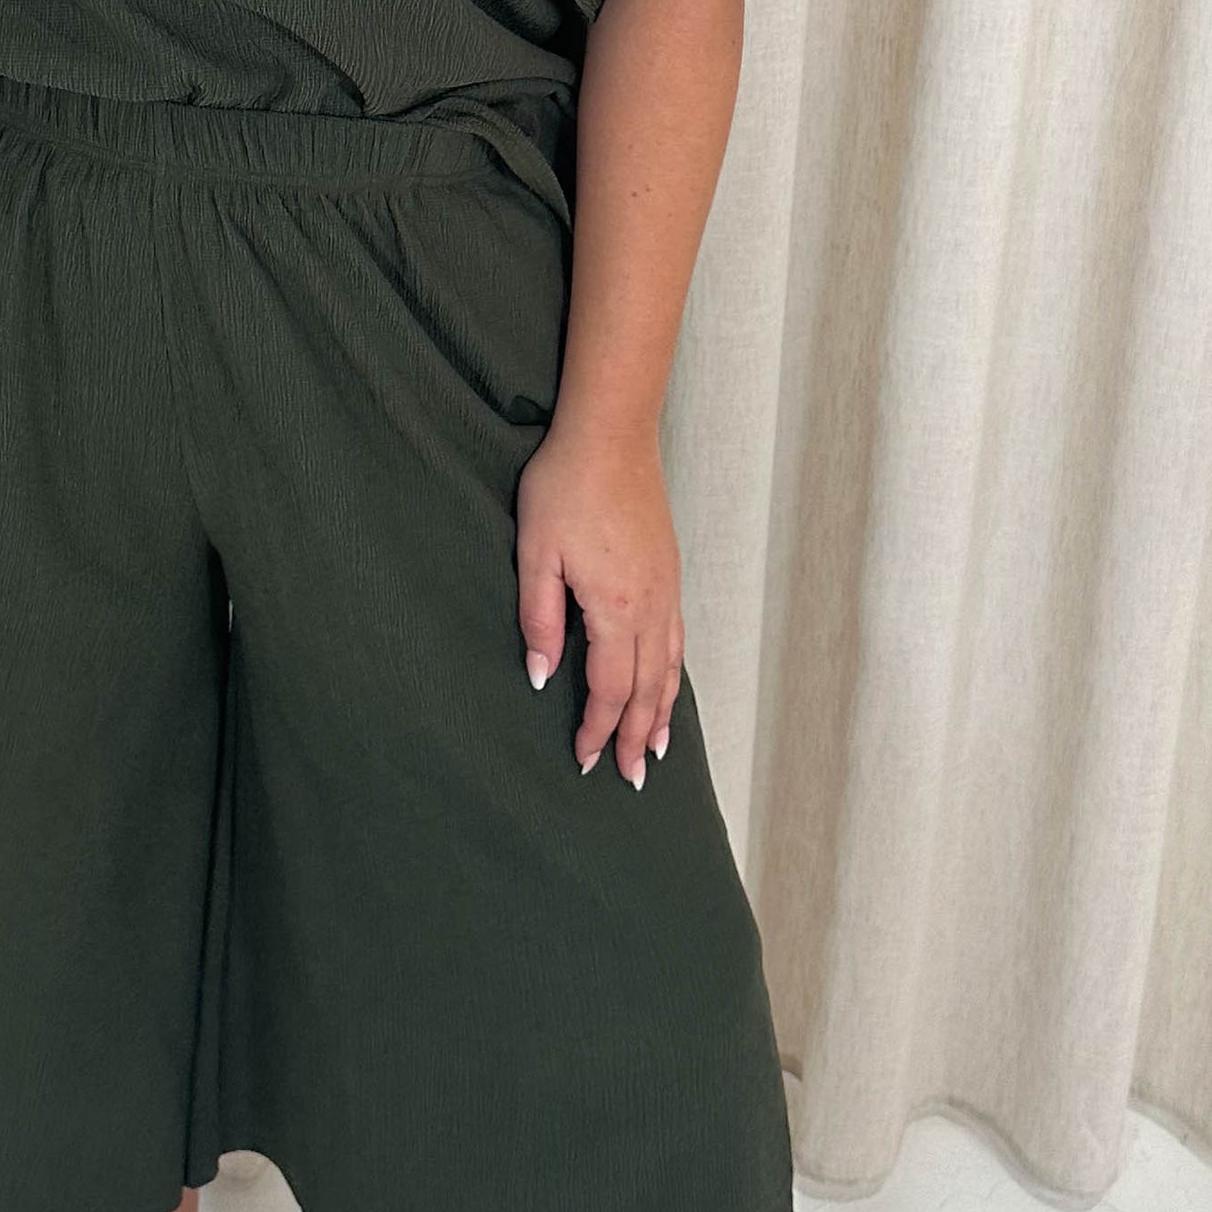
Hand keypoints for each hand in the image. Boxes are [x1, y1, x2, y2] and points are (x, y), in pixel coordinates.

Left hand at [514, 421, 683, 785]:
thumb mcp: (536, 553)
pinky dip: (673, 674)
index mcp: (614, 608)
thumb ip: (539, 618)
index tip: (584, 761)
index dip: (595, 729)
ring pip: (669, 667)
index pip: (607, 688)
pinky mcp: (669, 571)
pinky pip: (676, 638)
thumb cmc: (566, 485)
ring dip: (660, 712)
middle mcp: (650, 606)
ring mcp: (666, 588)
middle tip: (630, 778)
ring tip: (655, 749)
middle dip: (635, 736)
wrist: (612, 433)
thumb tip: (539, 675)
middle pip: (646, 689)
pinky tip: (667, 684)